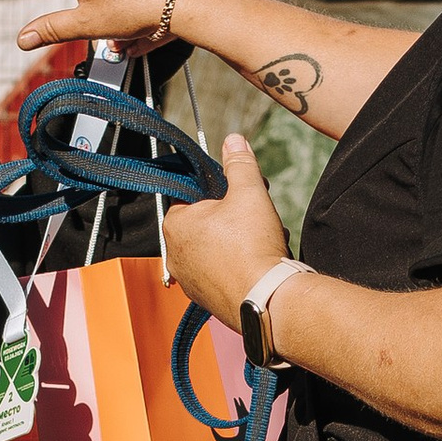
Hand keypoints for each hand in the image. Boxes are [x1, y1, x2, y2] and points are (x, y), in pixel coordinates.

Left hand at [163, 135, 287, 330]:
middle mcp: (174, 255)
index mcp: (175, 224)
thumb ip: (239, 164)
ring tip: (262, 242)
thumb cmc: (252, 245)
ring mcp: (188, 281)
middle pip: (204, 223)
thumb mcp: (249, 193)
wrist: (266, 300)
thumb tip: (233, 140)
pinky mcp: (206, 300)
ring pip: (214, 248)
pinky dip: (238, 266)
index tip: (240, 192)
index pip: (190, 194)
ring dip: (238, 241)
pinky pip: (220, 273)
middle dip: (232, 217)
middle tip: (256, 216)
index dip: (219, 189)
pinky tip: (259, 264)